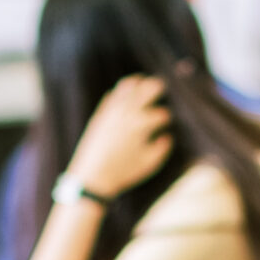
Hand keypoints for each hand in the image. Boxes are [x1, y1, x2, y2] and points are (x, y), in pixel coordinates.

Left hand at [66, 75, 171, 199]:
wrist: (93, 177)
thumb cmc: (124, 172)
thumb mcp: (149, 164)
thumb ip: (162, 149)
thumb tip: (167, 136)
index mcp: (141, 125)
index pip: (161, 114)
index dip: (166, 117)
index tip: (166, 121)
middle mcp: (127, 113)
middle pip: (147, 89)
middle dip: (157, 87)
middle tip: (162, 86)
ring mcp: (113, 111)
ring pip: (128, 86)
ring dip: (139, 83)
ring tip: (144, 82)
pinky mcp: (101, 114)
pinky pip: (113, 95)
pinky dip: (122, 91)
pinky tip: (128, 93)